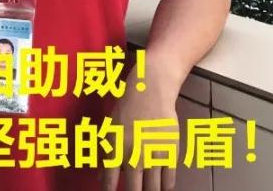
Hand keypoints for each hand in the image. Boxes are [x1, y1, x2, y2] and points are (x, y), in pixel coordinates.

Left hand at [101, 63, 181, 190]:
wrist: (150, 91)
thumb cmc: (127, 108)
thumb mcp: (110, 130)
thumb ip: (107, 155)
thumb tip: (102, 178)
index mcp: (115, 150)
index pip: (109, 183)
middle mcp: (134, 157)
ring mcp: (153, 157)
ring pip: (153, 189)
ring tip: (147, 190)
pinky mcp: (170, 154)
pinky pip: (169, 181)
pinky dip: (165, 188)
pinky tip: (162, 188)